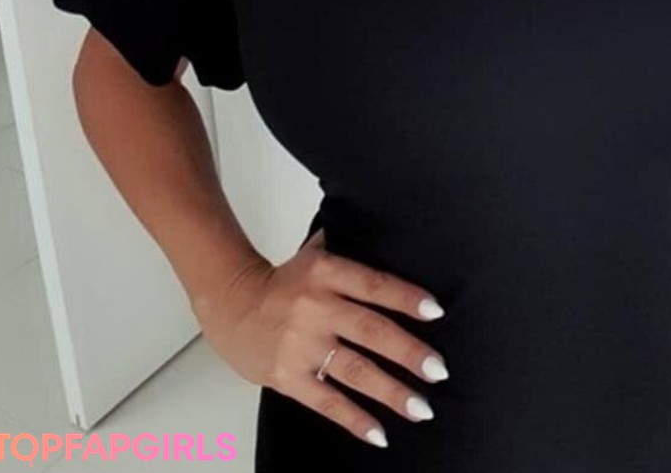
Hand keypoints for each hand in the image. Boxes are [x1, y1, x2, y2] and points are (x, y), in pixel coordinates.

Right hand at [194, 227, 449, 448]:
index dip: (405, 297)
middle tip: (438, 370)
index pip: (373, 285)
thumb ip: (350, 247)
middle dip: (408, 352)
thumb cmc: (284, 280)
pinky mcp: (287, 377)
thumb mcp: (316, 253)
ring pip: (354, 370)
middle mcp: (316, 308)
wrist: (231, 303)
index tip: (436, 311)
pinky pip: (326, 401)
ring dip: (391, 392)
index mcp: (326, 273)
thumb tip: (394, 238)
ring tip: (421, 408)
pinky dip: (354, 419)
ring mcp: (301, 345)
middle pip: (370, 330)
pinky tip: (379, 433)